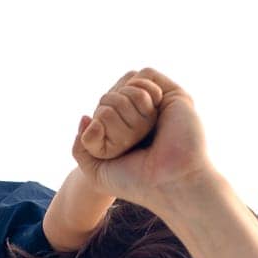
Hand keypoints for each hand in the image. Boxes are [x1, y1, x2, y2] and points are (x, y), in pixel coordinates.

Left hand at [70, 66, 215, 209]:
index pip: (104, 106)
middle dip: (111, 115)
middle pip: (112, 94)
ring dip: (125, 104)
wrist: (168, 182)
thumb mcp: (97, 173)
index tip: (112, 148)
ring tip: (141, 128)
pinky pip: (145, 74)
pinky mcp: (175, 96)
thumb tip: (86, 117)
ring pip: (127, 82)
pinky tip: (150, 110)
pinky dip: (140, 88)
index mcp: (129, 133)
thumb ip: (82, 149)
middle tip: (129, 142)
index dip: (100, 119)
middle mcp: (144, 118)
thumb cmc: (136, 183)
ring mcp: (160, 106)